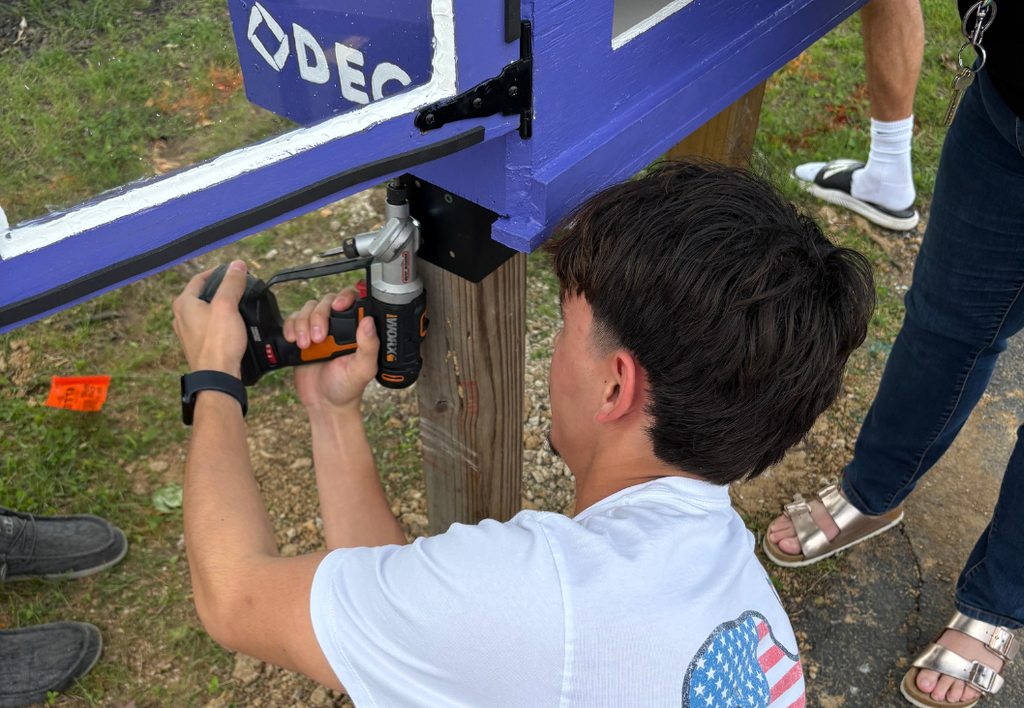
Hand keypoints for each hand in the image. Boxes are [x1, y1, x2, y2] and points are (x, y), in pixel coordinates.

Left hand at [172, 260, 247, 377]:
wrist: (217, 377)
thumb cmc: (219, 341)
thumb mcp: (227, 305)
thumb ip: (231, 283)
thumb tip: (237, 265)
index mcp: (184, 303)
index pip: (200, 278)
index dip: (217, 271)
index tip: (234, 270)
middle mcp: (181, 317)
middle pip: (201, 294)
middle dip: (219, 289)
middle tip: (238, 286)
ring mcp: (187, 333)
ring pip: (204, 311)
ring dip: (219, 306)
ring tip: (237, 304)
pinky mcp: (197, 345)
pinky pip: (207, 327)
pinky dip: (218, 321)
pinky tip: (232, 325)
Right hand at [285, 289, 378, 414]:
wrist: (324, 403)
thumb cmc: (347, 387)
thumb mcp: (363, 369)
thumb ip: (369, 347)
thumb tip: (369, 321)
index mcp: (356, 330)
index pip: (353, 300)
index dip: (344, 297)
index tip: (338, 307)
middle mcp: (338, 326)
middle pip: (326, 301)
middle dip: (318, 316)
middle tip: (318, 339)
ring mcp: (319, 329)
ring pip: (308, 309)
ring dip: (303, 323)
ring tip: (305, 345)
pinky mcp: (301, 335)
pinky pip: (293, 319)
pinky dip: (290, 326)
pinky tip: (293, 341)